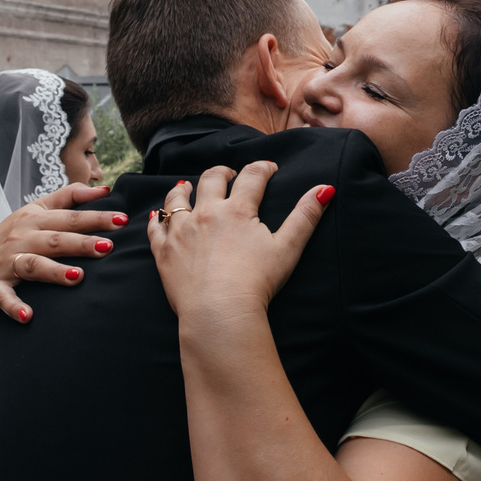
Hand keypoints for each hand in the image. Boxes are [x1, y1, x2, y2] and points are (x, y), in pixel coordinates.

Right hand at [0, 183, 121, 324]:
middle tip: (107, 247)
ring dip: (54, 272)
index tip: (122, 220)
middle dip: (81, 243)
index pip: (70, 217)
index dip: (96, 218)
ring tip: (77, 277)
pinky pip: (4, 297)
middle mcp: (23, 238)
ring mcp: (7, 262)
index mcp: (36, 219)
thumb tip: (106, 190)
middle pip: (56, 240)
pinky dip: (14, 306)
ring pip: (33, 265)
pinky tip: (28, 316)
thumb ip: (71, 196)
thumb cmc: (18, 233)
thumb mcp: (39, 209)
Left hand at [146, 163, 332, 327]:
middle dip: (223, 172)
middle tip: (230, 174)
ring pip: (177, 199)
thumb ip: (305, 216)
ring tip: (188, 187)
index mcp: (237, 210)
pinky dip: (157, 220)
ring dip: (184, 189)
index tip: (270, 168)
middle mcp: (206, 213)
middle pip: (211, 179)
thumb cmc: (257, 283)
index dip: (264, 168)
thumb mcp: (287, 248)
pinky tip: (158, 216)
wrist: (220, 312)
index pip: (252, 177)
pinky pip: (156, 228)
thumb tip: (325, 188)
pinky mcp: (164, 252)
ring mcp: (181, 231)